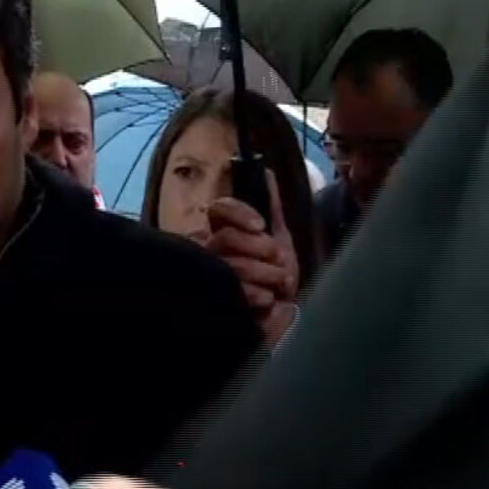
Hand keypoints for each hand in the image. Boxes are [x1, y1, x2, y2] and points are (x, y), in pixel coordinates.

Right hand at [206, 170, 298, 343]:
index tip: (261, 226)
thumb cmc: (277, 276)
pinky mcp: (211, 305)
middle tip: (278, 261)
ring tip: (278, 286)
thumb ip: (271, 207)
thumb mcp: (279, 239)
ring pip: (228, 266)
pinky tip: (266, 301)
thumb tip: (266, 172)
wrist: (280, 315)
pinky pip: (230, 295)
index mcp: (223, 232)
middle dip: (259, 249)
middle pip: (225, 238)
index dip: (239, 213)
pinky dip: (254, 296)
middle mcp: (209, 253)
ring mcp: (208, 279)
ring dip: (263, 274)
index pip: (220, 210)